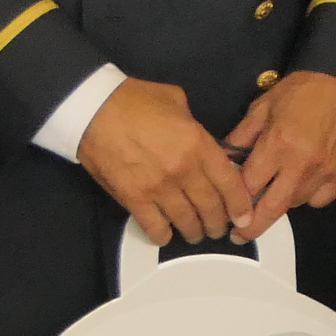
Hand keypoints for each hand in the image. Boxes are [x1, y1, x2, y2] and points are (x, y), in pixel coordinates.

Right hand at [78, 78, 245, 244]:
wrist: (92, 109)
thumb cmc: (133, 100)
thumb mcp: (177, 101)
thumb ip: (195, 127)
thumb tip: (204, 143)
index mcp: (198, 144)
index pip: (229, 183)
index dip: (240, 205)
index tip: (243, 216)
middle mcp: (183, 170)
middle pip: (211, 208)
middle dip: (218, 223)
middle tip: (218, 227)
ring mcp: (158, 187)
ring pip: (187, 222)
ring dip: (195, 232)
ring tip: (196, 234)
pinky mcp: (134, 198)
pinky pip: (155, 227)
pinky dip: (163, 235)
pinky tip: (166, 233)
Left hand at [223, 70, 335, 241]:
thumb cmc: (303, 90)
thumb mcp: (264, 104)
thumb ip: (243, 134)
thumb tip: (225, 158)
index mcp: (277, 144)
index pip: (249, 185)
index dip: (234, 201)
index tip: (226, 211)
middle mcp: (301, 164)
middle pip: (272, 209)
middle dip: (252, 228)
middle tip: (240, 236)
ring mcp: (324, 172)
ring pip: (295, 204)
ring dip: (280, 203)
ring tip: (274, 192)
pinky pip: (319, 200)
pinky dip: (308, 197)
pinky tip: (303, 182)